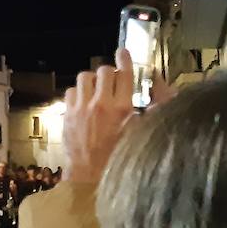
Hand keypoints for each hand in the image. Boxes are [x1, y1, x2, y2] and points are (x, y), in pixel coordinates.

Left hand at [61, 47, 146, 185]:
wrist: (90, 174)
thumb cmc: (118, 157)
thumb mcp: (139, 135)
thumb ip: (150, 113)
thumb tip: (159, 95)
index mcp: (122, 109)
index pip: (125, 75)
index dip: (125, 60)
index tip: (124, 52)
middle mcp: (100, 104)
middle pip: (104, 71)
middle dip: (110, 72)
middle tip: (113, 80)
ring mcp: (81, 108)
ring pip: (84, 77)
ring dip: (93, 80)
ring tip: (97, 89)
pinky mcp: (67, 114)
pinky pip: (71, 91)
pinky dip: (78, 92)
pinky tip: (83, 101)